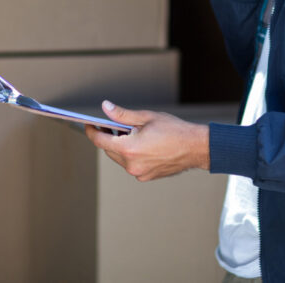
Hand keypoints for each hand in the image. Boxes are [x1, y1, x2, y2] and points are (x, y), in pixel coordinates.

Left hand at [84, 101, 209, 181]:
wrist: (195, 148)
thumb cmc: (174, 130)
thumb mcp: (146, 117)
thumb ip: (122, 114)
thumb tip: (106, 108)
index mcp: (129, 149)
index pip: (100, 141)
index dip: (92, 132)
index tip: (88, 124)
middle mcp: (131, 165)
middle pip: (109, 150)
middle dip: (107, 138)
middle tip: (110, 125)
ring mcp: (139, 173)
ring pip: (120, 159)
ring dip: (120, 147)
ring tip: (126, 133)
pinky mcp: (146, 176)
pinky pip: (131, 165)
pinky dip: (131, 155)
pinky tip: (139, 144)